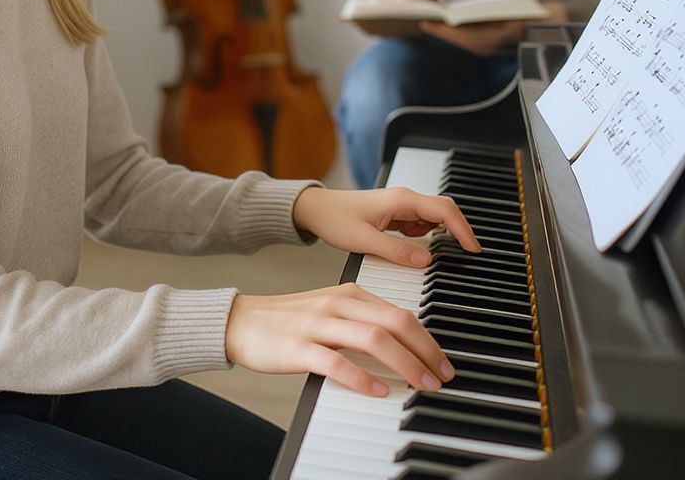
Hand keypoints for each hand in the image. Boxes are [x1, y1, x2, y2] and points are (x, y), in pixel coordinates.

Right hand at [225, 283, 455, 396]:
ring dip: (405, 363)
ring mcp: (318, 324)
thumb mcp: (330, 310)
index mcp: (348, 293)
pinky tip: (378, 391)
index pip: (399, 312)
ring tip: (421, 384)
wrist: (241, 321)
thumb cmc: (288, 320)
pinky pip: (337, 362)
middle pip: (394, 321)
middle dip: (425, 350)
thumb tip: (402, 343)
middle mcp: (337, 304)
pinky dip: (362, 377)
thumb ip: (362, 319)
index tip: (442, 362)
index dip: (427, 338)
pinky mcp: (299, 347)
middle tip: (441, 376)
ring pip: (373, 338)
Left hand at [291, 186, 479, 267]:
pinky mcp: (394, 214)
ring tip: (435, 255)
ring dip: (439, 235)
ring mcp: (400, 206)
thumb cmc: (334, 219)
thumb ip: (396, 250)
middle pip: (443, 211)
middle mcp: (404, 199)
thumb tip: (426, 259)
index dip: (463, 229)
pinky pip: (419, 224)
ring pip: (432, 218)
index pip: (444, 210)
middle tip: (465, 255)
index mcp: (401, 200)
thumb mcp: (364, 240)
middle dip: (457, 231)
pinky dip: (424, 236)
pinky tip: (413, 248)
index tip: (473, 249)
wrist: (315, 209)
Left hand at [419, 0, 565, 55]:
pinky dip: (449, 30)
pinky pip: (461, 37)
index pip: (468, 37)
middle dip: (439, 29)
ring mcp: (485, 46)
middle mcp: (489, 46)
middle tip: (420, 17)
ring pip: (458, 39)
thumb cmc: (535, 11)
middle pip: (458, 39)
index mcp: (499, 39)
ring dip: (441, 30)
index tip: (431, 22)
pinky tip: (436, 19)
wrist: (546, 28)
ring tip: (423, 17)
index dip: (447, 30)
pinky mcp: (482, 43)